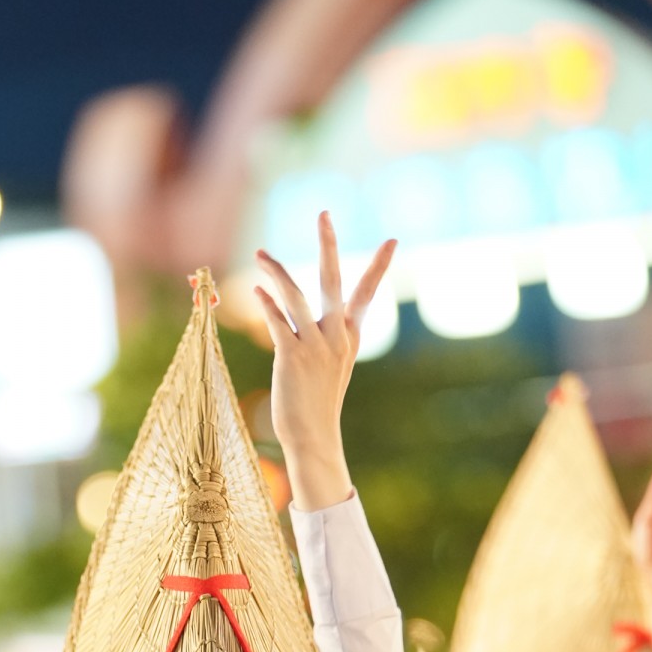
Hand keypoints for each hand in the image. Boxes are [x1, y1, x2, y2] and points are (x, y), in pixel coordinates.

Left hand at [253, 212, 395, 510]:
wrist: (313, 438)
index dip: (379, 267)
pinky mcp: (292, 356)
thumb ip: (325, 342)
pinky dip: (267, 304)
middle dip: (328, 245)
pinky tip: (257, 291)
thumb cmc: (316, 406)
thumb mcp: (329, 370)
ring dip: (277, 271)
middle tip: (324, 214)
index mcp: (349, 338)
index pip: (366, 295)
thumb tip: (312, 324)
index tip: (393, 240)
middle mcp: (336, 337)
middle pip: (333, 281)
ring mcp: (315, 345)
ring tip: (259, 254)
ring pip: (296, 296)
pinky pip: (278, 322)